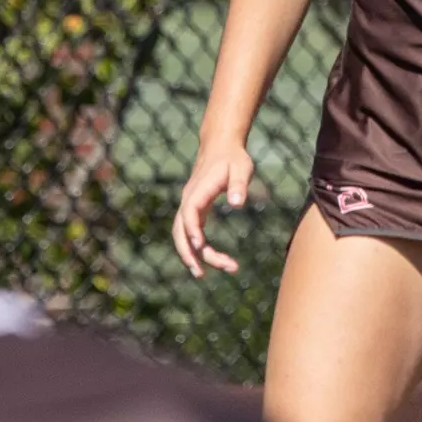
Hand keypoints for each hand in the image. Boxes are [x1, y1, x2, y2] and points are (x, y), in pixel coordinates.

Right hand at [172, 144, 254, 278]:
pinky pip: (190, 232)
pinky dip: (195, 247)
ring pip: (182, 234)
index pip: (189, 212)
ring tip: (203, 274)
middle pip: (180, 230)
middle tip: (201, 273)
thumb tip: (237, 203)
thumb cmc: (233, 157)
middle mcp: (189, 200)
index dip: (192, 229)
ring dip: (190, 254)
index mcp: (198, 190)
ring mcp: (189, 205)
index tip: (199, 245)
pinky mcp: (194, 209)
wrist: (220, 146)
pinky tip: (209, 258)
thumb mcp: (241, 167)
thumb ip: (239, 184)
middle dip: (187, 252)